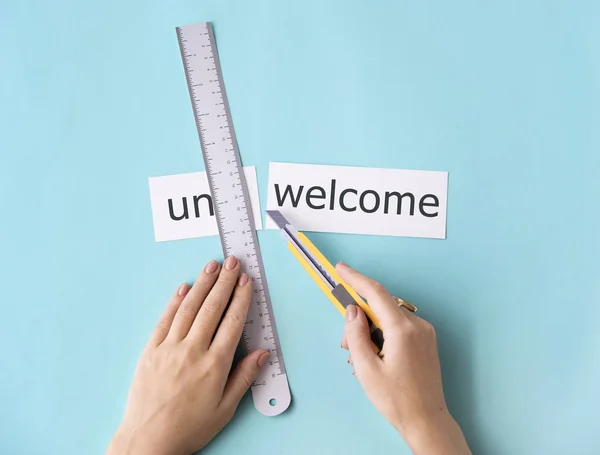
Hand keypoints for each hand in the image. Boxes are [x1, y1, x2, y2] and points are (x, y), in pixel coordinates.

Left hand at [107, 257, 268, 454]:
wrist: (148, 441)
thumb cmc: (189, 428)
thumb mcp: (225, 409)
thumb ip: (244, 377)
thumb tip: (262, 353)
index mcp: (215, 365)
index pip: (232, 322)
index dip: (240, 297)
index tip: (246, 280)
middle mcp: (192, 350)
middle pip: (212, 308)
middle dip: (224, 282)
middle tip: (232, 262)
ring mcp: (169, 348)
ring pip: (189, 308)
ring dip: (202, 284)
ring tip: (211, 266)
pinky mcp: (150, 350)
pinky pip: (164, 319)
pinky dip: (175, 301)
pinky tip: (184, 288)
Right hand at [337, 262, 470, 454]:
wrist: (426, 420)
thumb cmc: (396, 399)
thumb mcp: (366, 368)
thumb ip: (357, 335)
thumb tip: (352, 311)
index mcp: (402, 329)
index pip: (375, 293)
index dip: (356, 278)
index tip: (340, 268)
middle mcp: (417, 325)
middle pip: (380, 307)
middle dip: (359, 318)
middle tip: (346, 345)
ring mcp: (424, 332)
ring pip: (388, 317)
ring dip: (370, 329)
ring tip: (359, 358)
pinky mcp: (426, 341)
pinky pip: (398, 327)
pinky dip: (382, 334)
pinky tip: (373, 356)